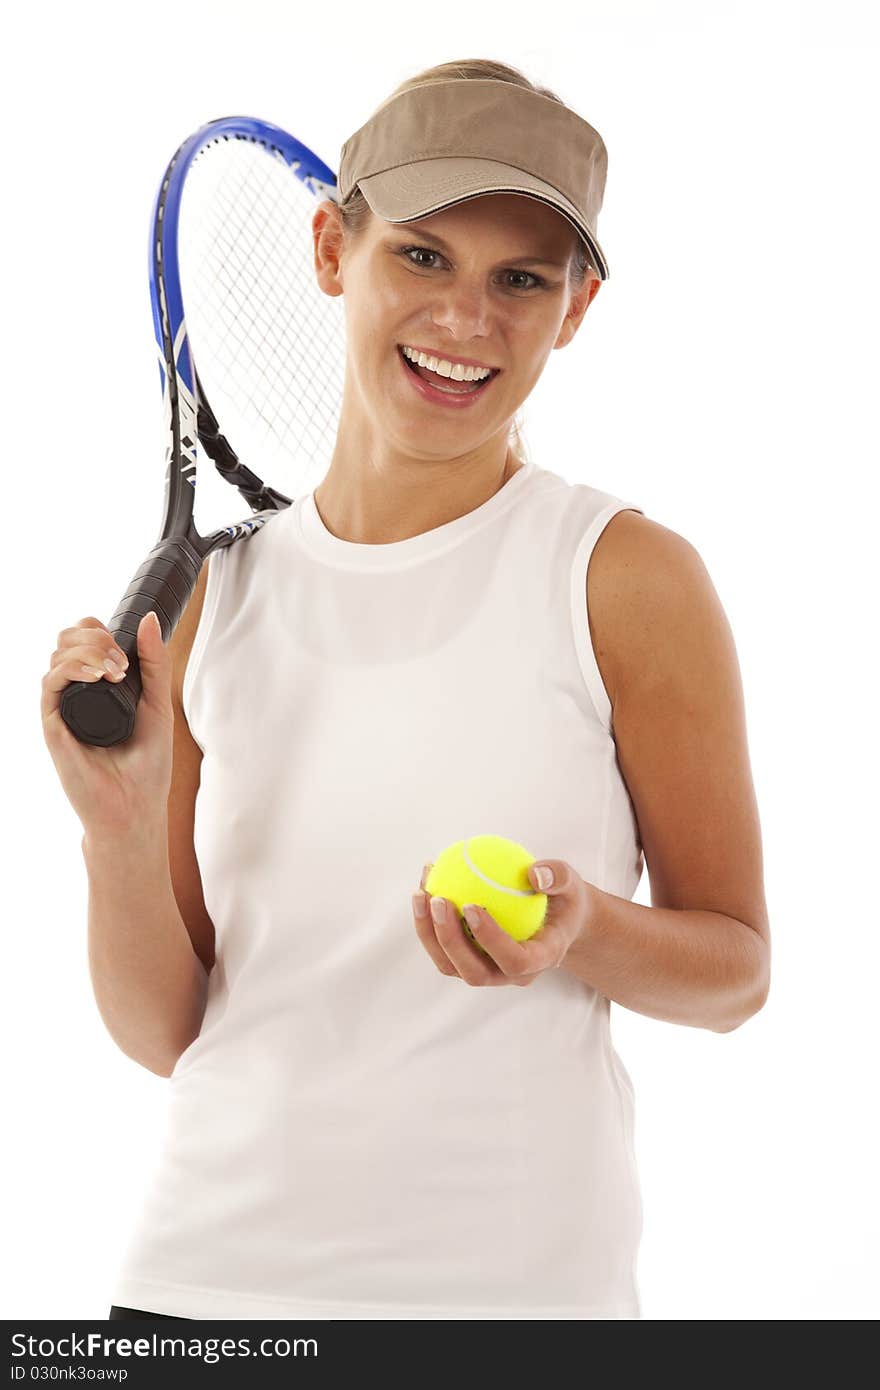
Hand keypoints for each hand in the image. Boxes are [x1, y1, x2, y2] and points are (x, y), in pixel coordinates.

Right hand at [41, 610, 174, 838]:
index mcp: (99, 687)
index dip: (98, 629)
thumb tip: (149, 618)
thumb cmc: (147, 765)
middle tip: (121, 661)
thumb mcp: (158, 704)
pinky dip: (73, 669)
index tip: (125, 646)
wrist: (135, 807)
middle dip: (93, 635)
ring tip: (117, 672)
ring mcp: (64, 708)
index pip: (85, 640)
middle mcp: (78, 693)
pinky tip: (98, 676)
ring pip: (58, 655)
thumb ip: (154, 662)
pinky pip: (51, 683)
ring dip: (90, 651)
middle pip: (67, 639)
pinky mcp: (53, 724)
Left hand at [411, 858, 589, 985]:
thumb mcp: (572, 884)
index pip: (515, 960)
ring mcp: (488, 972)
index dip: (490, 939)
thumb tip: (535, 873)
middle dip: (450, 940)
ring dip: (430, 933)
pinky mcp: (470, 962)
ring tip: (421, 893)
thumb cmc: (564, 901)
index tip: (471, 905)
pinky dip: (428, 922)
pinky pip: (443, 948)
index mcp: (541, 959)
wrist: (556, 921)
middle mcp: (511, 975)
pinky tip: (425, 885)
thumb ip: (558, 877)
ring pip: (451, 965)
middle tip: (438, 900)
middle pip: (474, 972)